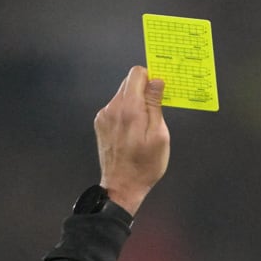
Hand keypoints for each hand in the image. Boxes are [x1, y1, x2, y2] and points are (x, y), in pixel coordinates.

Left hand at [95, 65, 169, 214]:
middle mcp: (113, 108)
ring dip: (135, 103)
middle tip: (155, 109)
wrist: (121, 186)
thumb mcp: (159, 136)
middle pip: (129, 83)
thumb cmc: (145, 165)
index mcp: (129, 108)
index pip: (136, 74)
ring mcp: (104, 115)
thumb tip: (157, 81)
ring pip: (122, 95)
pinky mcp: (100, 123)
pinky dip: (126, 112)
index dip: (150, 78)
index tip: (159, 91)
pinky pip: (116, 108)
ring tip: (143, 125)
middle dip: (144, 91)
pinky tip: (132, 131)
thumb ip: (155, 105)